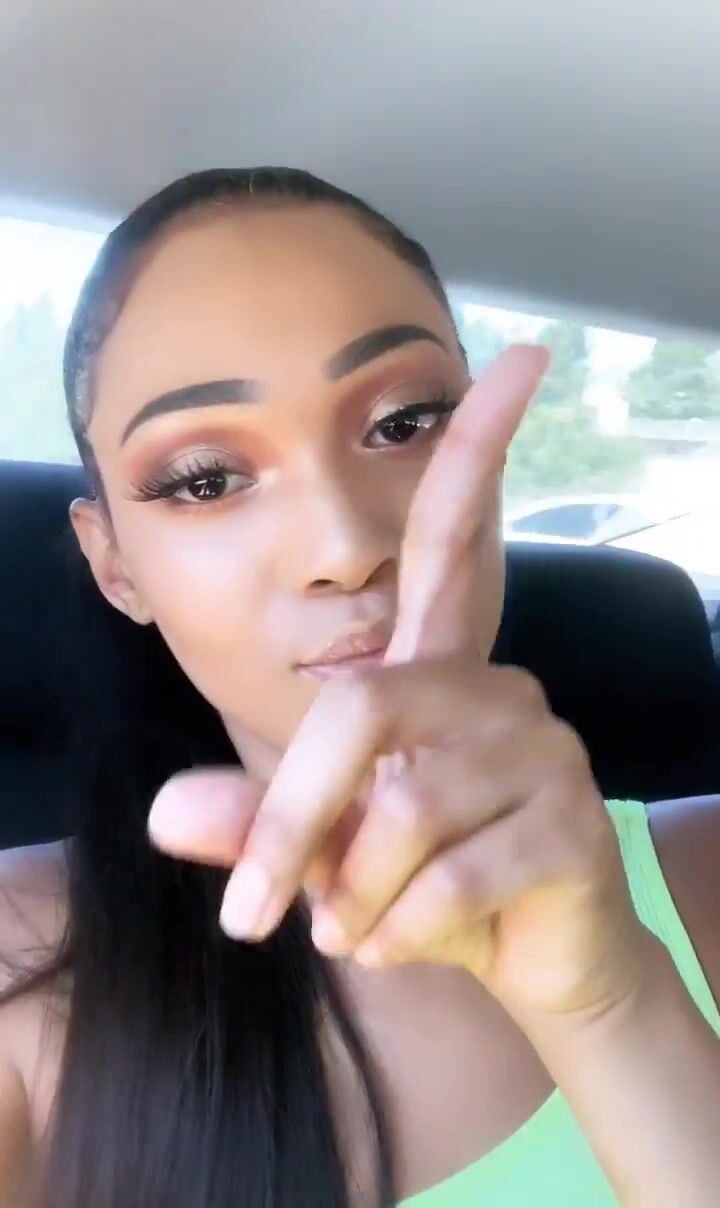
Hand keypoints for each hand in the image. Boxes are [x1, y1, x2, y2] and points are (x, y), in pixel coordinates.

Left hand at [149, 345, 651, 1029]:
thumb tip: (164, 810)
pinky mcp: (573, 821)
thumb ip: (255, 818)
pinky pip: (453, 874)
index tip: (521, 354)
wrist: (520, 956)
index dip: (480, 446)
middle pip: (362, 708)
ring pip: (403, 808)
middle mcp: (495, 684)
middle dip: (293, 821)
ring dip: (356, 896)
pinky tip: (408, 940)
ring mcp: (542, 747)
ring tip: (360, 928)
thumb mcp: (321, 846)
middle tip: (256, 916)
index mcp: (437, 666)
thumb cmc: (418, 881)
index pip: (452, 538)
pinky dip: (403, 928)